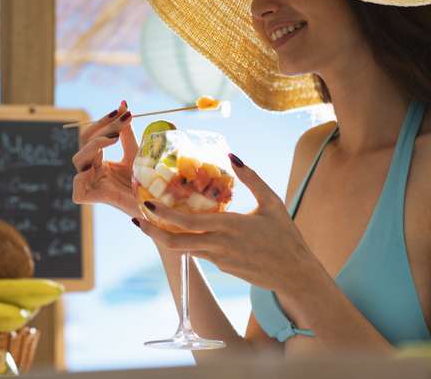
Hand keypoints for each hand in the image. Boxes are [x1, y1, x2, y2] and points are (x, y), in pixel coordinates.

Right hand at [72, 101, 139, 217]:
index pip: (92, 134)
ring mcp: (91, 184)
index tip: (124, 111)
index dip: (104, 121)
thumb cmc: (145, 183)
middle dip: (101, 126)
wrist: (156, 208)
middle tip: (121, 120)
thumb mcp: (136, 153)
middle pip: (84, 141)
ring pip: (78, 159)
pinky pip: (77, 189)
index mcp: (99, 160)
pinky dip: (82, 177)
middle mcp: (92, 170)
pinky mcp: (92, 199)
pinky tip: (98, 167)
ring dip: (95, 144)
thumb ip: (127, 132)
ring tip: (115, 139)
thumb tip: (123, 104)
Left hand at [134, 154, 316, 294]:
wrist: (295, 274)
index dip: (162, 215)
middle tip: (136, 219)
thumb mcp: (272, 202)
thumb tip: (233, 155)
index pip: (187, 223)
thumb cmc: (286, 235)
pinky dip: (190, 241)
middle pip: (175, 243)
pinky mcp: (222, 268)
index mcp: (229, 227)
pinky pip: (201, 252)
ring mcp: (219, 260)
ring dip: (167, 236)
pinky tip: (187, 230)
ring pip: (185, 249)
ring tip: (154, 220)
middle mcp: (219, 246)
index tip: (145, 204)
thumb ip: (252, 178)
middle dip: (152, 232)